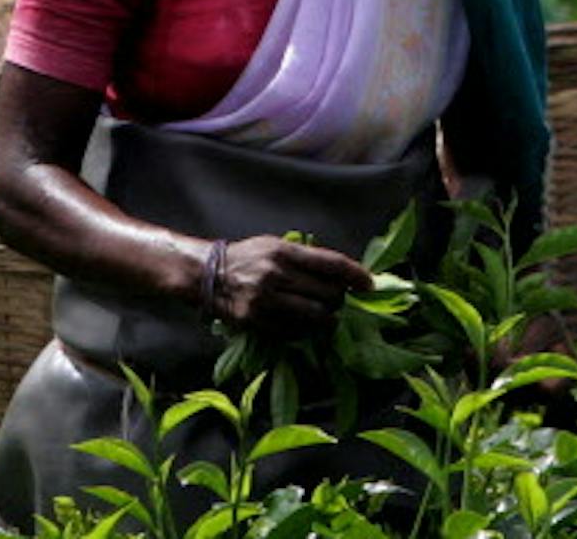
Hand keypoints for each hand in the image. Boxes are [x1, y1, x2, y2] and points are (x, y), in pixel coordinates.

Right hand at [209, 236, 371, 331]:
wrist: (207, 274)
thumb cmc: (247, 257)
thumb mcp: (274, 245)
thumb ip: (304, 257)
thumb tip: (339, 273)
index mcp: (284, 252)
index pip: (331, 263)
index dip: (355, 274)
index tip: (369, 284)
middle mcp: (276, 274)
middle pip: (327, 292)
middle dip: (340, 299)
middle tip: (341, 300)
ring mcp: (265, 299)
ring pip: (314, 315)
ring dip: (329, 319)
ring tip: (331, 317)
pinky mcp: (255, 320)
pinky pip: (292, 331)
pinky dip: (306, 330)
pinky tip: (307, 326)